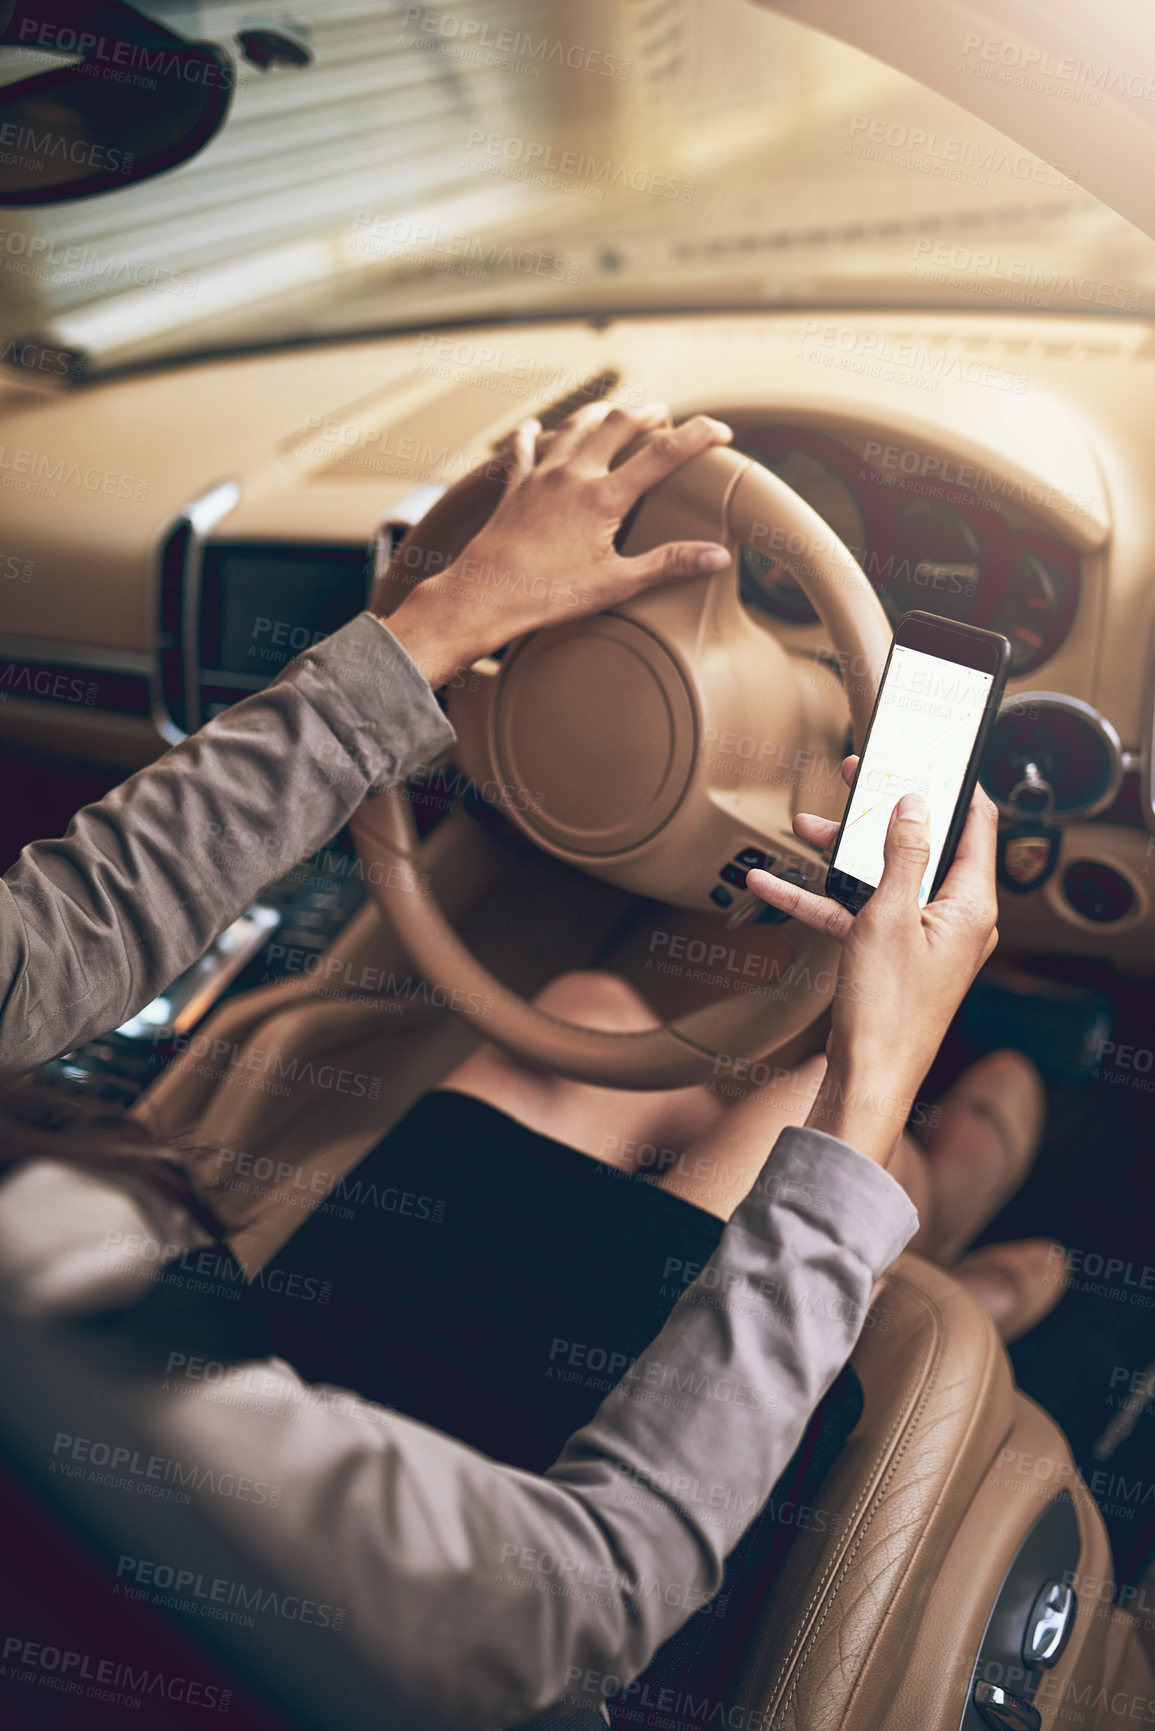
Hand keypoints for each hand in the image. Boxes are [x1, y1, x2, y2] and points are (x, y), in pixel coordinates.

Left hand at [384, 402, 732, 687]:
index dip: (700, 436)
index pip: (664, 453)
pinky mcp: (514, 486)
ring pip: (574, 425)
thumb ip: (668, 564)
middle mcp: (573, 475)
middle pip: (618, 423)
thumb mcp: (616, 584)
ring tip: (615, 412)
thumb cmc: (549, 595)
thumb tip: (717, 556)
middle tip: (665, 414)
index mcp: (604, 497)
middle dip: (647, 412)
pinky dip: (533, 434)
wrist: (484, 595)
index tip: (723, 432)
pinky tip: (535, 427)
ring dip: (599, 413)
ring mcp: (541, 476)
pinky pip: (524, 448)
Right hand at [746, 758, 999, 1165]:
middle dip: (879, 813)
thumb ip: (901, 854)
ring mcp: (919, 937)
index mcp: (970, 904)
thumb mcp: (890, 916)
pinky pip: (854, 913)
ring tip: (802, 824)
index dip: (952, 785)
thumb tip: (915, 804)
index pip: (975, 824)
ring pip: (881, 877)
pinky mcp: (888, 955)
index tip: (927, 753)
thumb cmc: (889, 1009)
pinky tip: (770, 884)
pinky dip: (818, 898)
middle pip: (920, 846)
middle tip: (854, 777)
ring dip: (840, 853)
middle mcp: (952, 917)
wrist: (867, 1078)